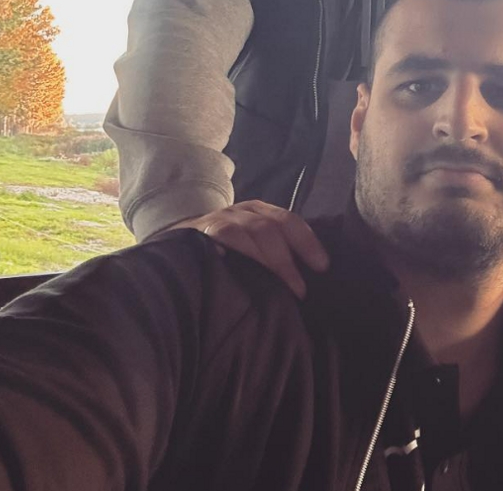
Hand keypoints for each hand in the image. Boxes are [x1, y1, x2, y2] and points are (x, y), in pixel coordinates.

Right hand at [169, 200, 328, 298]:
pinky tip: (239, 276)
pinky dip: (230, 255)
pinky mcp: (196, 235)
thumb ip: (277, 253)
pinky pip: (216, 242)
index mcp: (260, 213)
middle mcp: (240, 213)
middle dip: (285, 260)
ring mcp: (217, 222)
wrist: (180, 244)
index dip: (307, 242)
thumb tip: (310, 278)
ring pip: (243, 234)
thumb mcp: (255, 245)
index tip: (322, 266)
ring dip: (264, 262)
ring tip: (278, 291)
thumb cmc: (228, 252)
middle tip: (299, 290)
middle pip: (267, 228)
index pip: (288, 221)